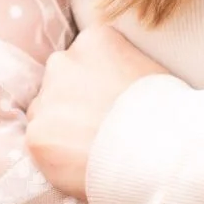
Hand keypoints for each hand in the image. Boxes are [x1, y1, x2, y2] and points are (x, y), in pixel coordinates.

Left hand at [26, 24, 172, 200]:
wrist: (160, 149)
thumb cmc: (166, 110)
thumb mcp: (147, 68)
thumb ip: (120, 67)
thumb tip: (113, 85)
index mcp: (94, 39)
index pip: (83, 58)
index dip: (96, 84)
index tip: (110, 103)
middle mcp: (63, 61)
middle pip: (59, 83)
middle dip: (73, 102)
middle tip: (99, 127)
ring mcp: (47, 98)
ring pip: (46, 114)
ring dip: (61, 129)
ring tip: (92, 149)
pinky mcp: (36, 135)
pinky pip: (42, 145)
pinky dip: (57, 156)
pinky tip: (82, 164)